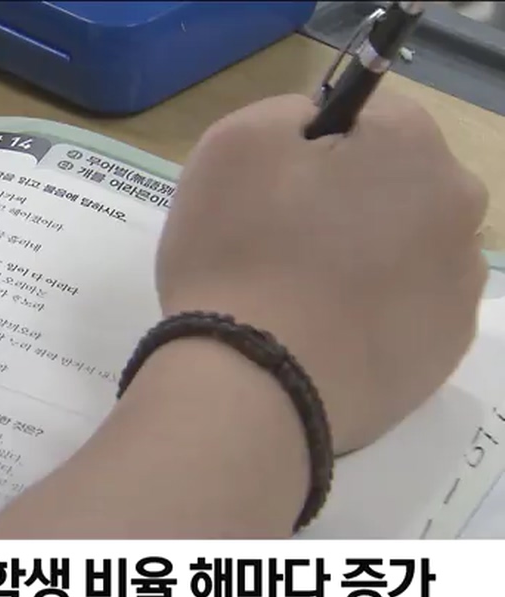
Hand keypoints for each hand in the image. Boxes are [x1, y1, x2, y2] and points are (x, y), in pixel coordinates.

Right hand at [155, 92, 487, 454]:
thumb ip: (287, 114)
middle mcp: (458, 207)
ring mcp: (460, 284)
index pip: (370, 119)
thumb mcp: (232, 145)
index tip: (275, 189)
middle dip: (350, 203)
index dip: (314, 148)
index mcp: (412, 147)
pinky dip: (373, 314)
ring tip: (301, 299)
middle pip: (397, 186)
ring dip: (367, 259)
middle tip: (282, 245)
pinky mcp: (445, 349)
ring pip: (407, 249)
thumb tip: (317, 130)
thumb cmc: (237, 254)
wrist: (253, 385)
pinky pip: (407, 311)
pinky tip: (324, 335)